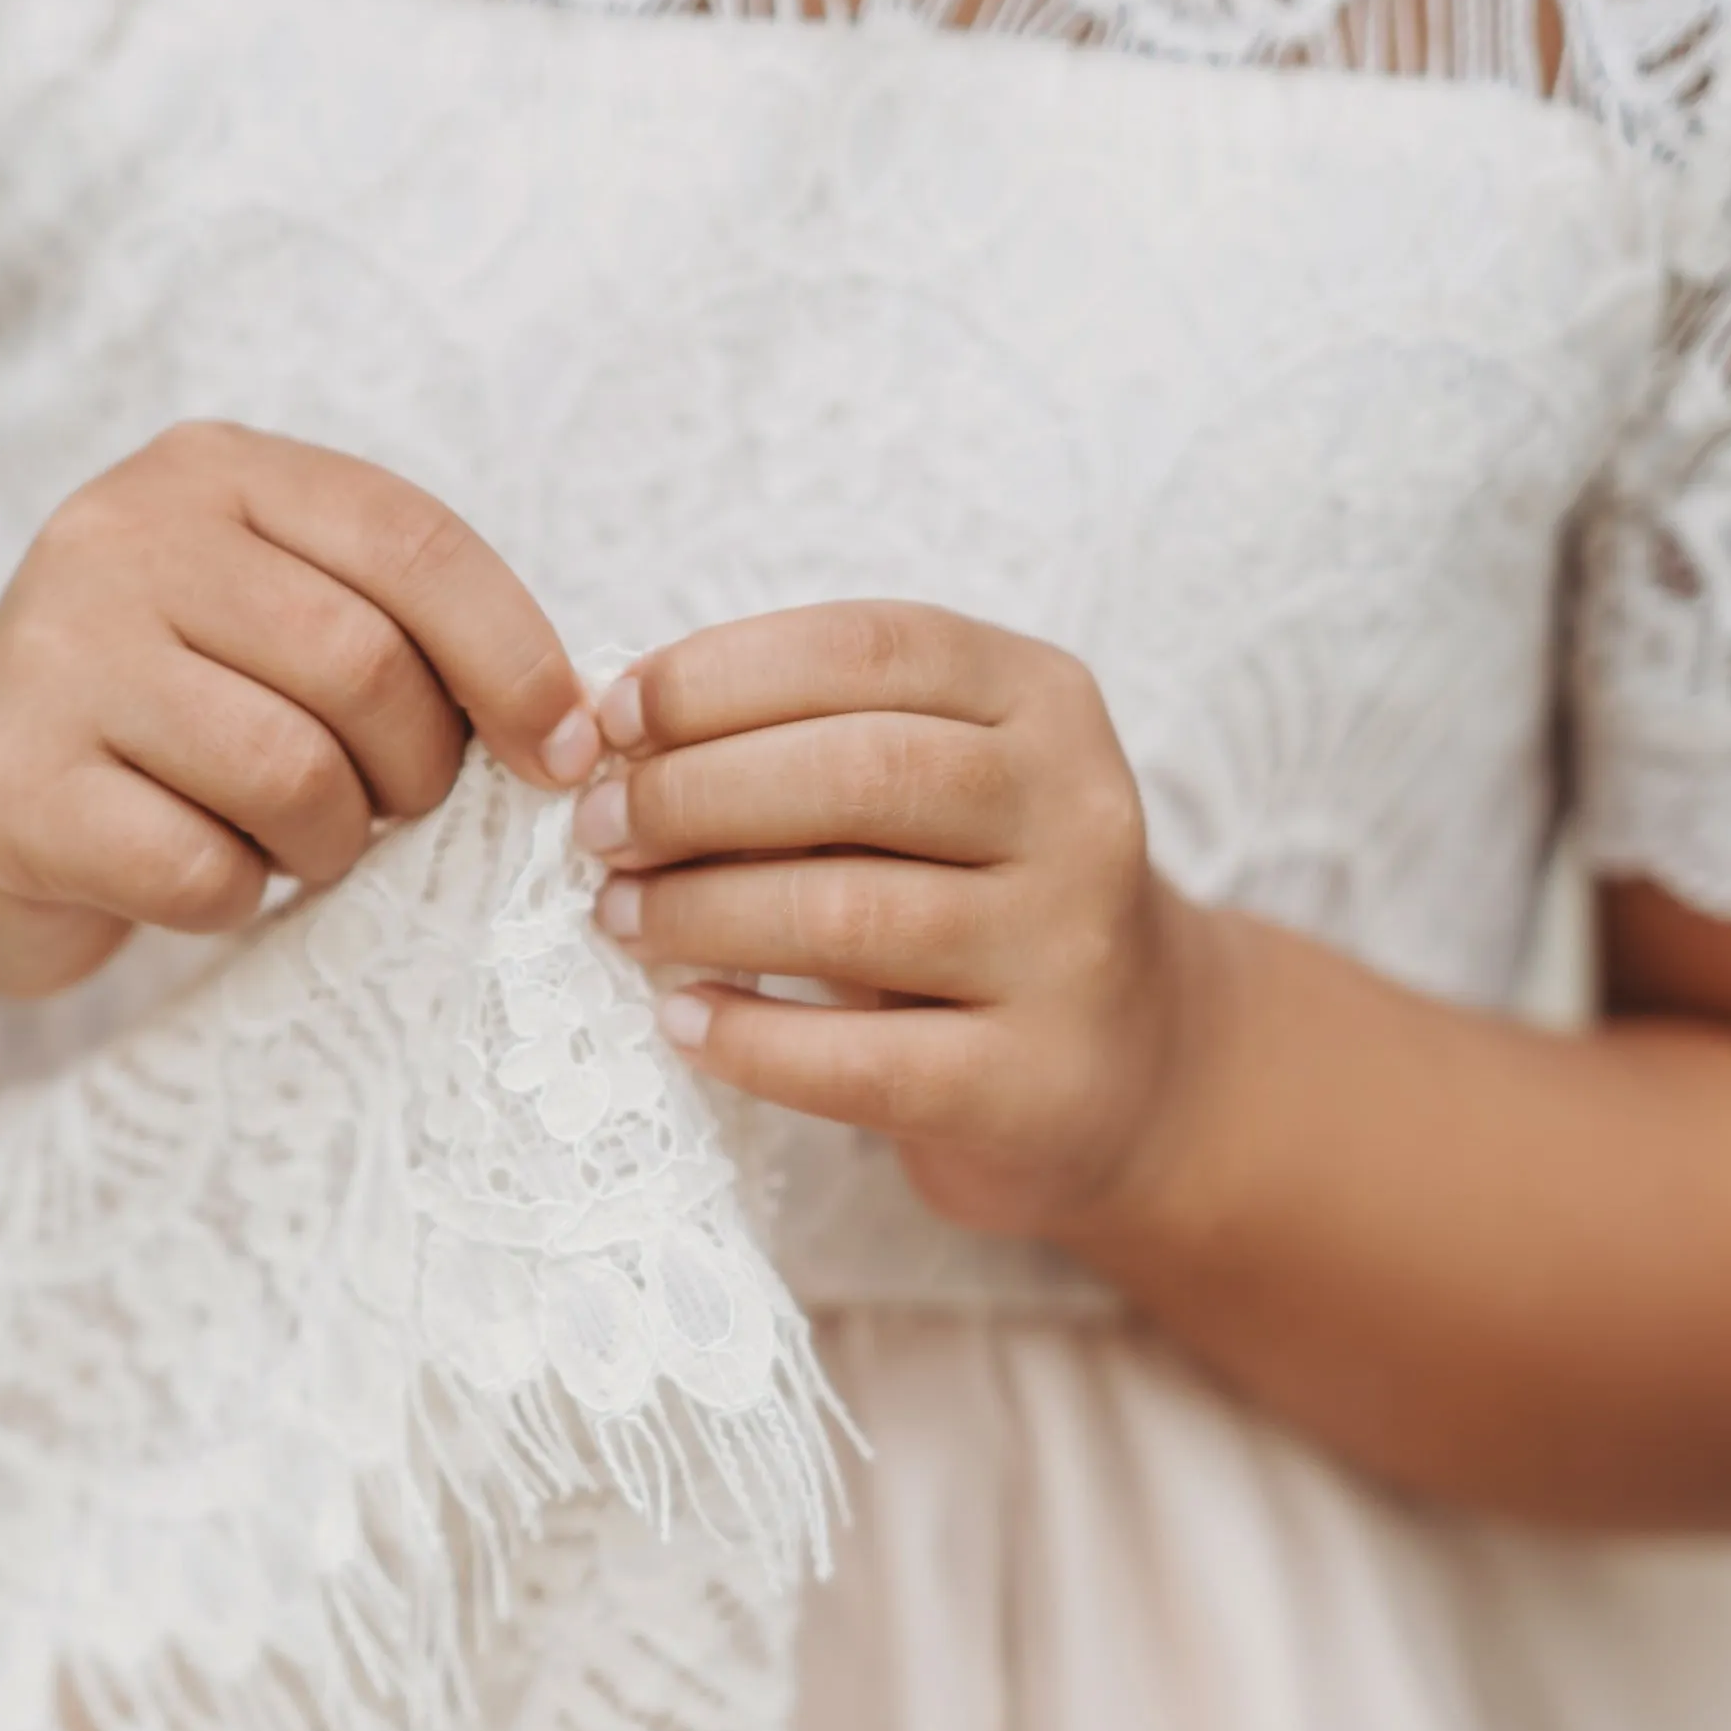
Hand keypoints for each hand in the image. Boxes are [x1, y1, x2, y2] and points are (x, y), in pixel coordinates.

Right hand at [0, 423, 598, 999]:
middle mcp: (119, 536)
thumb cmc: (158, 719)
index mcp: (210, 471)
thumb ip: (395, 626)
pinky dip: (237, 898)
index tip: (563, 752)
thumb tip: (569, 723)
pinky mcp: (11, 790)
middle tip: (388, 810)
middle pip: (362, 666)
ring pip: (291, 774)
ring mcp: (52, 659)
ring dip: (329, 844)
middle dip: (415, 771)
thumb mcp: (266, 618)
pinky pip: (204, 869)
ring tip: (293, 843)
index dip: (516, 655)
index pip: (411, 542)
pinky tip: (201, 877)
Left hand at [576, 599, 1214, 1246]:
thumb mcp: (932, 790)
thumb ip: (812, 744)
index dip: (723, 674)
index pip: (870, 649)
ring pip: (851, 914)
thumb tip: (619, 737)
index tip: (614, 717)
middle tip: (599, 829)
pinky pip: (861, 1063)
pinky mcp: (1032, 1081)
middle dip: (696, 793)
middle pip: (861, 772)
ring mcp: (1066, 950)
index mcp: (1043, 702)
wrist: (1131, 1066)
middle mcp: (1077, 811)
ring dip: (702, 912)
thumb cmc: (978, 899)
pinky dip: (749, 1039)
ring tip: (621, 918)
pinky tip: (682, 1020)